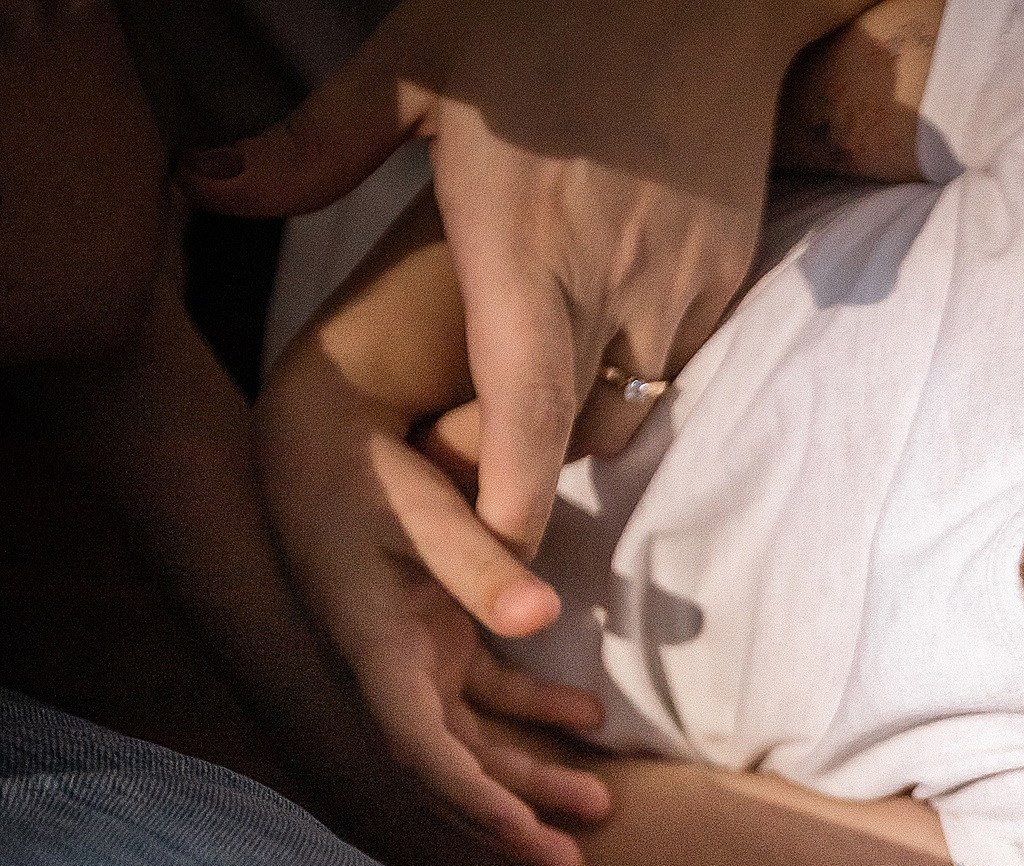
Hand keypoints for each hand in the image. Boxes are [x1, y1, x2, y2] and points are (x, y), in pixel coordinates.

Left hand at [185, 0, 858, 565]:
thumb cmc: (550, 9)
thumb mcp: (418, 60)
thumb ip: (313, 144)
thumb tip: (202, 187)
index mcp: (521, 250)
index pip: (522, 421)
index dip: (505, 508)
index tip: (482, 560)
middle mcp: (610, 286)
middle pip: (572, 435)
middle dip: (524, 464)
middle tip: (467, 448)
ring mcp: (681, 285)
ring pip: (629, 402)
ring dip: (581, 410)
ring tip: (534, 366)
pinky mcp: (728, 271)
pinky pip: (674, 354)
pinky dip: (632, 358)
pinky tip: (600, 304)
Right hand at [258, 362, 613, 865]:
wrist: (318, 424)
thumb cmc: (365, 461)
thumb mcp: (423, 506)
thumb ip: (480, 561)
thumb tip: (542, 616)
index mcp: (377, 648)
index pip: (423, 750)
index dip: (474, 802)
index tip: (529, 840)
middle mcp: (388, 665)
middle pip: (449, 768)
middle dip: (509, 822)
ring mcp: (410, 651)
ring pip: (473, 738)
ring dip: (530, 775)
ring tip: (601, 804)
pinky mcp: (431, 630)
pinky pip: (484, 692)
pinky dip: (534, 709)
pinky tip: (588, 716)